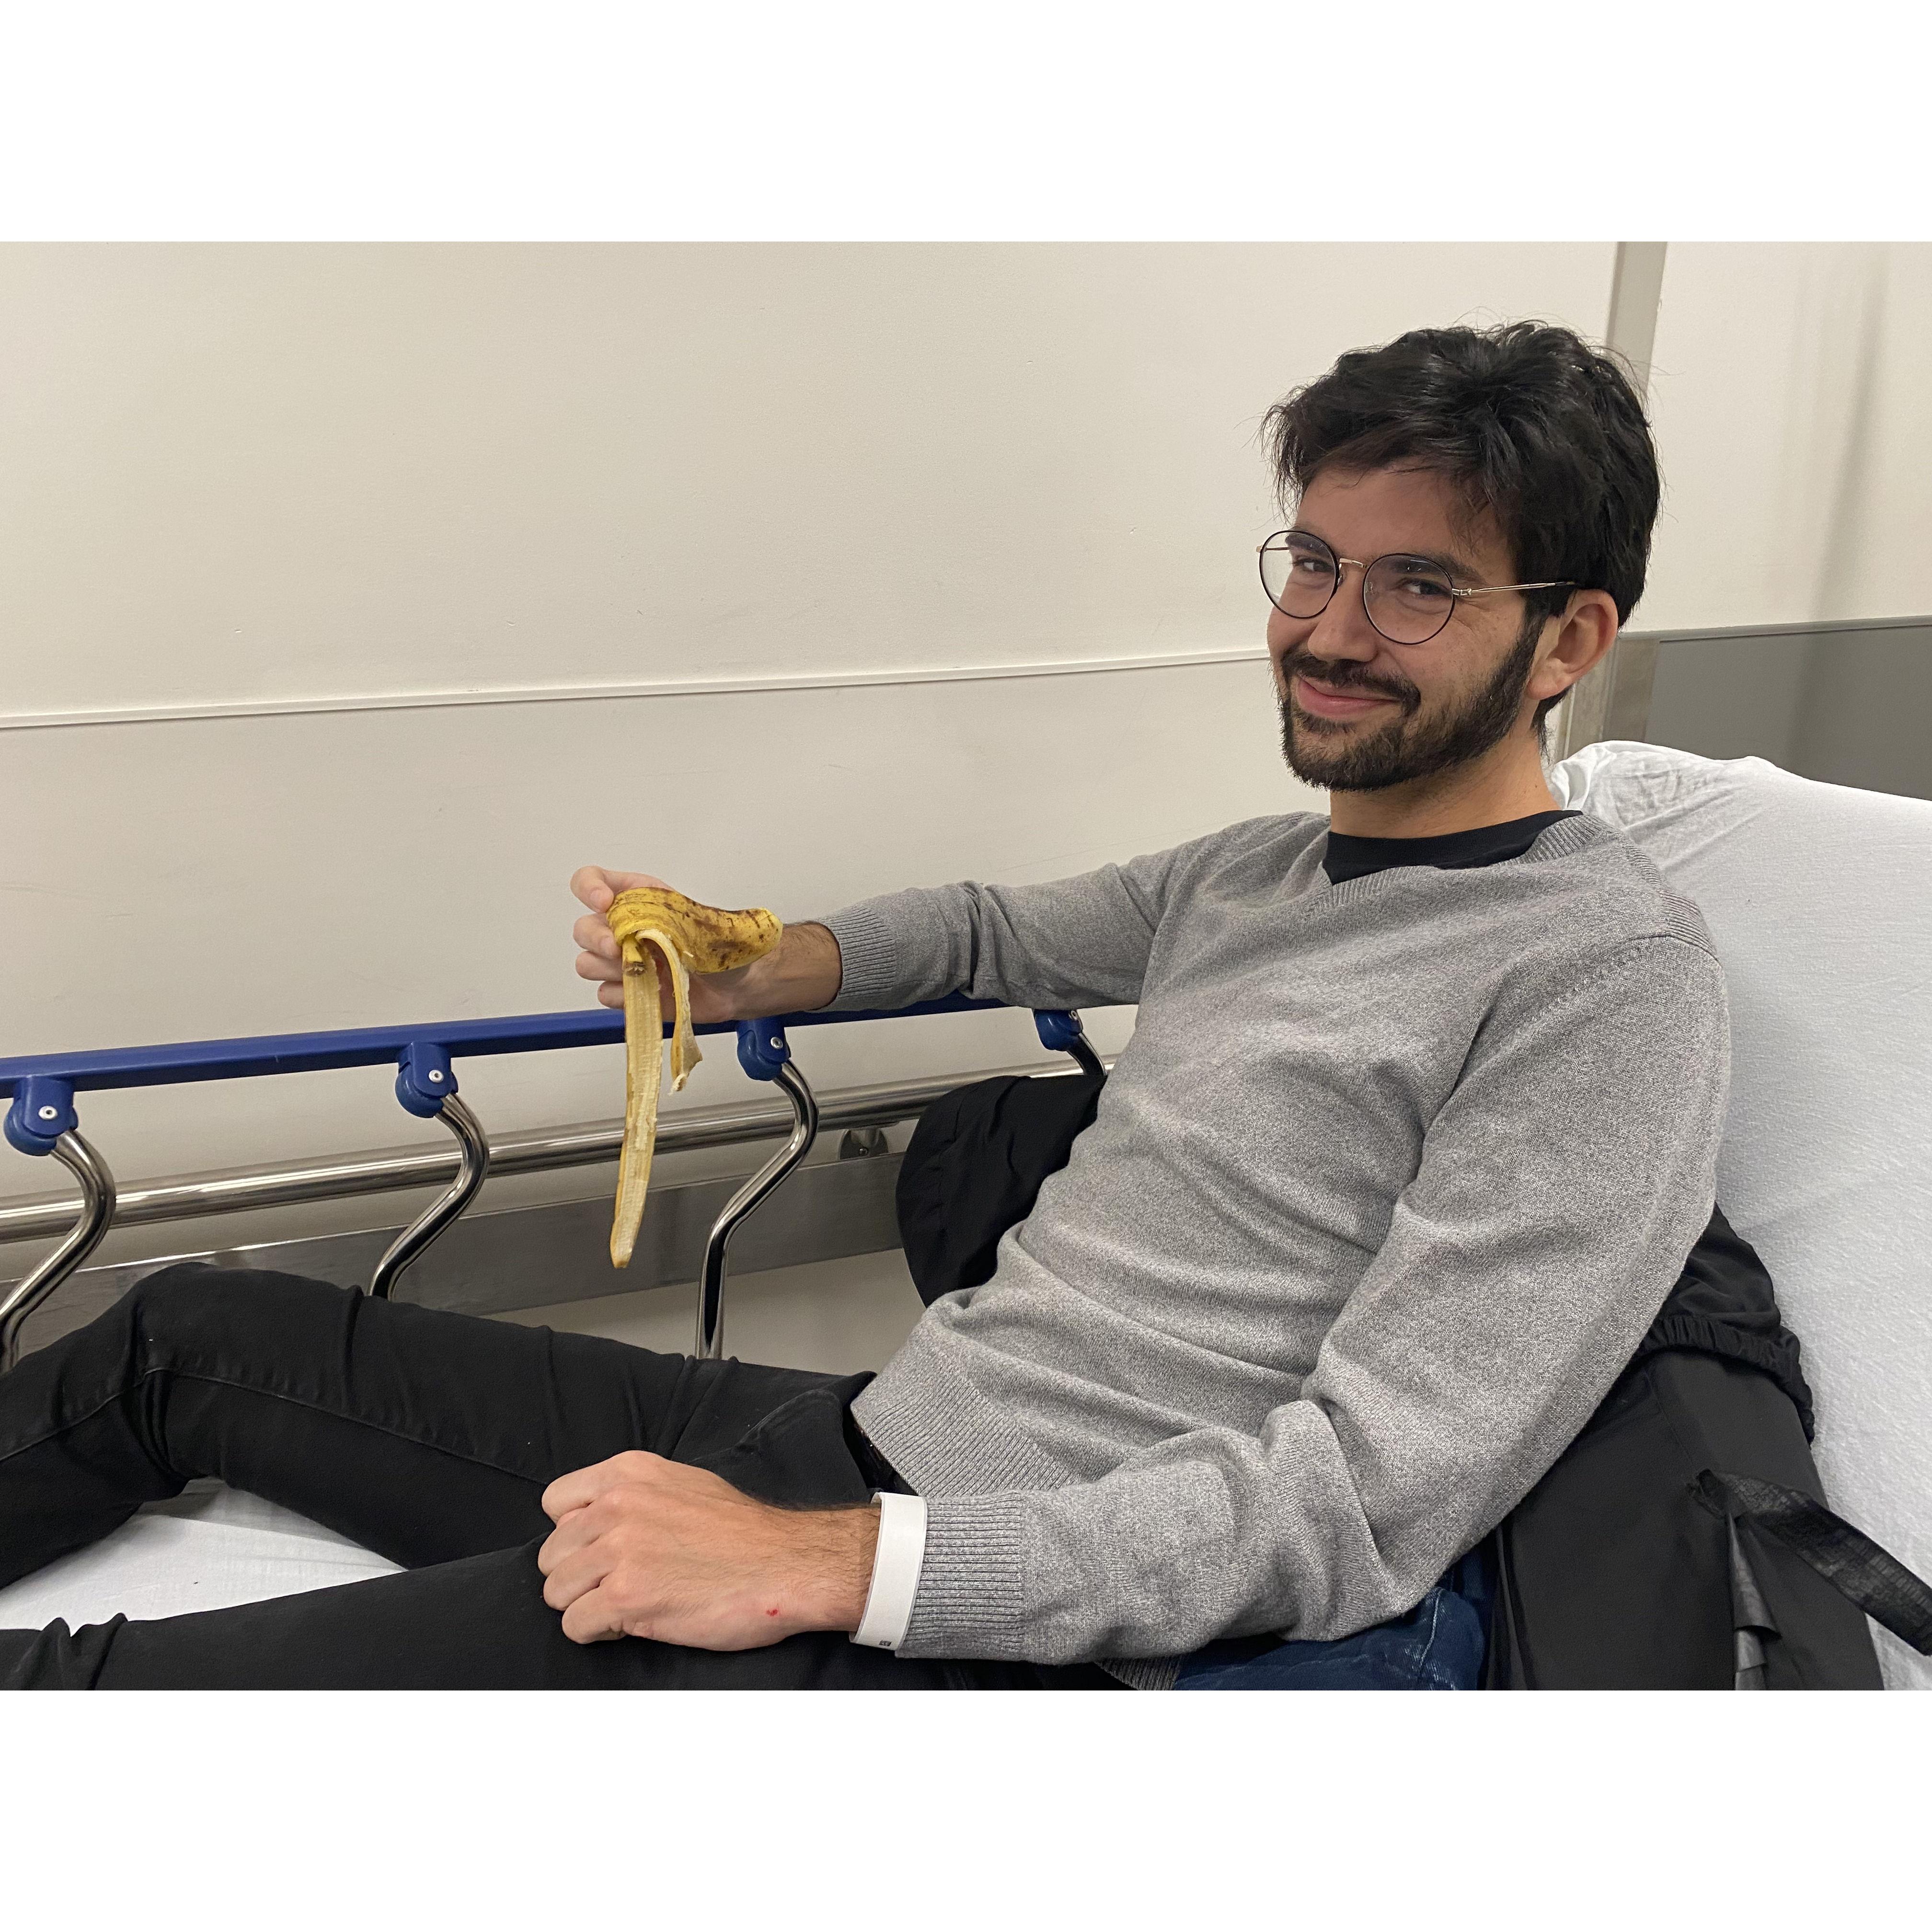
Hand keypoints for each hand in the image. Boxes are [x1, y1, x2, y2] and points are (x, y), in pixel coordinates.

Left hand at [536, 1450, 878, 1648]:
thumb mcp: (683, 1485)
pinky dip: (599, 1633)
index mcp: (628, 1473)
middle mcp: (616, 1506)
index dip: (575, 1534)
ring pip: (556, 1591)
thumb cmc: (744, 1533)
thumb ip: (634, 1496)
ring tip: (627, 1605)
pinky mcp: (625, 1597)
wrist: (787, 1564)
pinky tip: (634, 1623)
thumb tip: (597, 1519)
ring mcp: (618, 1551)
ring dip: (586, 1606)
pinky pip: (576, 1625)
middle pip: (552, 1553)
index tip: (600, 1549)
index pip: (556, 1502)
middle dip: (579, 1576)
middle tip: (618, 1585)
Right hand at [569, 867, 760, 1020]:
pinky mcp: (627, 993)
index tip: (604, 902)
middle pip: (582, 928)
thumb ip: (668, 920)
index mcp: (636, 898)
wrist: (738, 985)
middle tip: (622, 949)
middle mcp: (622, 929)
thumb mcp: (700, 920)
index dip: (589, 888)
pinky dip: (624, 995)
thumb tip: (640, 929)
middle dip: (597, 939)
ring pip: (587, 963)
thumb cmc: (721, 946)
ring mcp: (621, 963)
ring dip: (610, 969)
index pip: (591, 881)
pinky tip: (651, 991)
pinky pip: (605, 993)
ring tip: (647, 972)